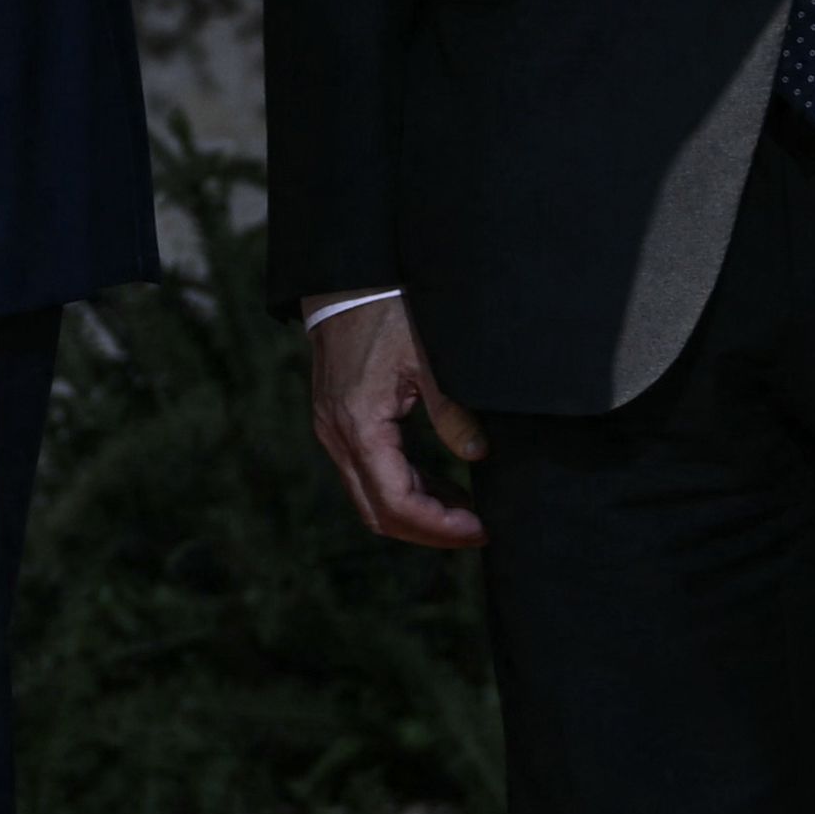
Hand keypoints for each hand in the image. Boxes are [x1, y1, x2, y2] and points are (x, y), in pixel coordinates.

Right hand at [306, 291, 486, 550]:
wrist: (347, 281)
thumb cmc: (388, 311)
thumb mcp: (429, 358)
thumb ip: (452, 411)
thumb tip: (478, 455)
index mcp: (359, 425)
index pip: (396, 502)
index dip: (439, 526)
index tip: (480, 529)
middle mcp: (337, 437)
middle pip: (378, 513)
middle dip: (429, 532)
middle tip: (477, 532)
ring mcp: (333, 432)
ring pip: (371, 499)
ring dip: (417, 513)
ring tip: (466, 514)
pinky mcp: (340, 423)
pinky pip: (369, 474)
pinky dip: (404, 489)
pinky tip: (442, 487)